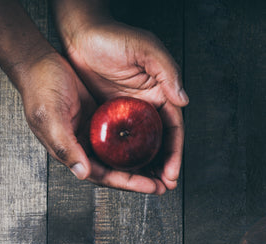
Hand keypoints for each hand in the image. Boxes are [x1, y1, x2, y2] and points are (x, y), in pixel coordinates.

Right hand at [20, 52, 166, 193]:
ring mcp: (94, 132)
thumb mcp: (50, 118)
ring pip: (121, 155)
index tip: (152, 186)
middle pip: (117, 169)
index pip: (104, 175)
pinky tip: (152, 142)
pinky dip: (136, 141)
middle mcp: (85, 146)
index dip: (129, 183)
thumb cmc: (40, 89)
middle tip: (165, 184)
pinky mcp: (101, 118)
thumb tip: (82, 172)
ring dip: (141, 163)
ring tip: (163, 168)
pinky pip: (121, 135)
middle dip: (141, 179)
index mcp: (73, 151)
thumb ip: (65, 147)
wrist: (42, 64)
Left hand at [57, 18, 188, 189]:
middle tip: (162, 187)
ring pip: (140, 145)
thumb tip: (184, 100)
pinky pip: (118, 141)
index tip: (172, 173)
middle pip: (158, 142)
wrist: (80, 35)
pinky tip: (123, 169)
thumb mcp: (146, 49)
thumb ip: (167, 72)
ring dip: (144, 166)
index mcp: (160, 93)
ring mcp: (127, 112)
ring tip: (146, 186)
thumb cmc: (114, 37)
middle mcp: (146, 106)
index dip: (175, 152)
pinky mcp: (108, 115)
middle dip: (163, 165)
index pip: (173, 128)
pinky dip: (123, 157)